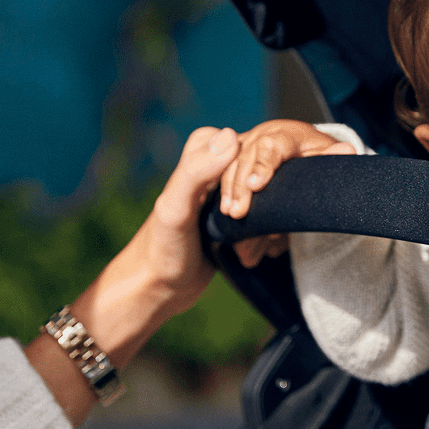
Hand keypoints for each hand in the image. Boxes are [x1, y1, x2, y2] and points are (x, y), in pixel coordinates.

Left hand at [31, 126, 241, 424]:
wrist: (157, 293)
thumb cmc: (161, 250)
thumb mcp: (175, 208)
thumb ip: (197, 171)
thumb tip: (232, 136)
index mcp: (199, 154)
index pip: (247, 148)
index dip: (251, 177)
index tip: (238, 210)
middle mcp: (216, 168)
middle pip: (264, 173)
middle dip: (262, 207)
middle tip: (244, 238)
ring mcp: (229, 194)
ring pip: (270, 197)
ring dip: (268, 227)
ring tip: (247, 250)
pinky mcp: (239, 219)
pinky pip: (268, 217)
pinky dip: (267, 236)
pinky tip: (256, 253)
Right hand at [218, 120, 355, 267]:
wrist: (302, 144)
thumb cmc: (315, 151)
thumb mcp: (328, 153)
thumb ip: (334, 155)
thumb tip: (348, 151)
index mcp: (287, 133)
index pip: (272, 146)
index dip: (262, 165)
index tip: (256, 186)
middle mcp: (264, 134)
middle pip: (247, 157)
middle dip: (241, 185)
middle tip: (238, 211)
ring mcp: (248, 142)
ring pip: (231, 163)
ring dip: (229, 189)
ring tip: (230, 212)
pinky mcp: (238, 153)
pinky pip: (225, 168)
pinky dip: (225, 189)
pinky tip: (224, 206)